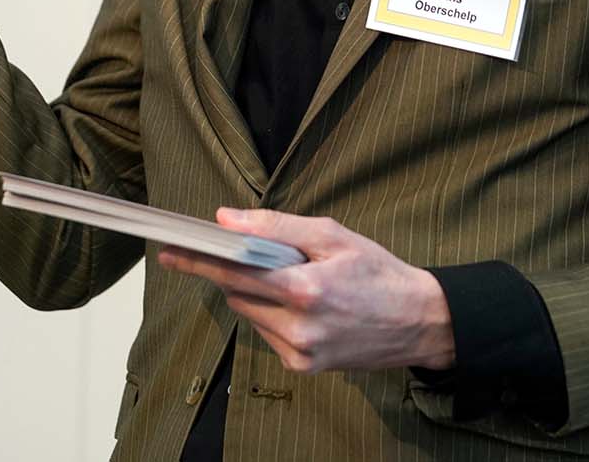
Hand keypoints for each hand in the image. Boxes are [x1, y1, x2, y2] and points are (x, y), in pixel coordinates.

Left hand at [157, 208, 455, 373]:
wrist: (418, 321)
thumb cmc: (379, 272)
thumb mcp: (333, 236)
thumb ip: (276, 227)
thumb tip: (226, 220)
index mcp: (306, 289)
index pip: (235, 272)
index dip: (199, 261)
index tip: (170, 251)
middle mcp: (299, 327)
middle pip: (239, 294)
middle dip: (241, 272)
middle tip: (267, 257)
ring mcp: (300, 353)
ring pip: (250, 315)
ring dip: (259, 295)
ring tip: (299, 282)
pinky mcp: (302, 368)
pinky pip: (268, 334)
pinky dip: (274, 316)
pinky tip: (305, 307)